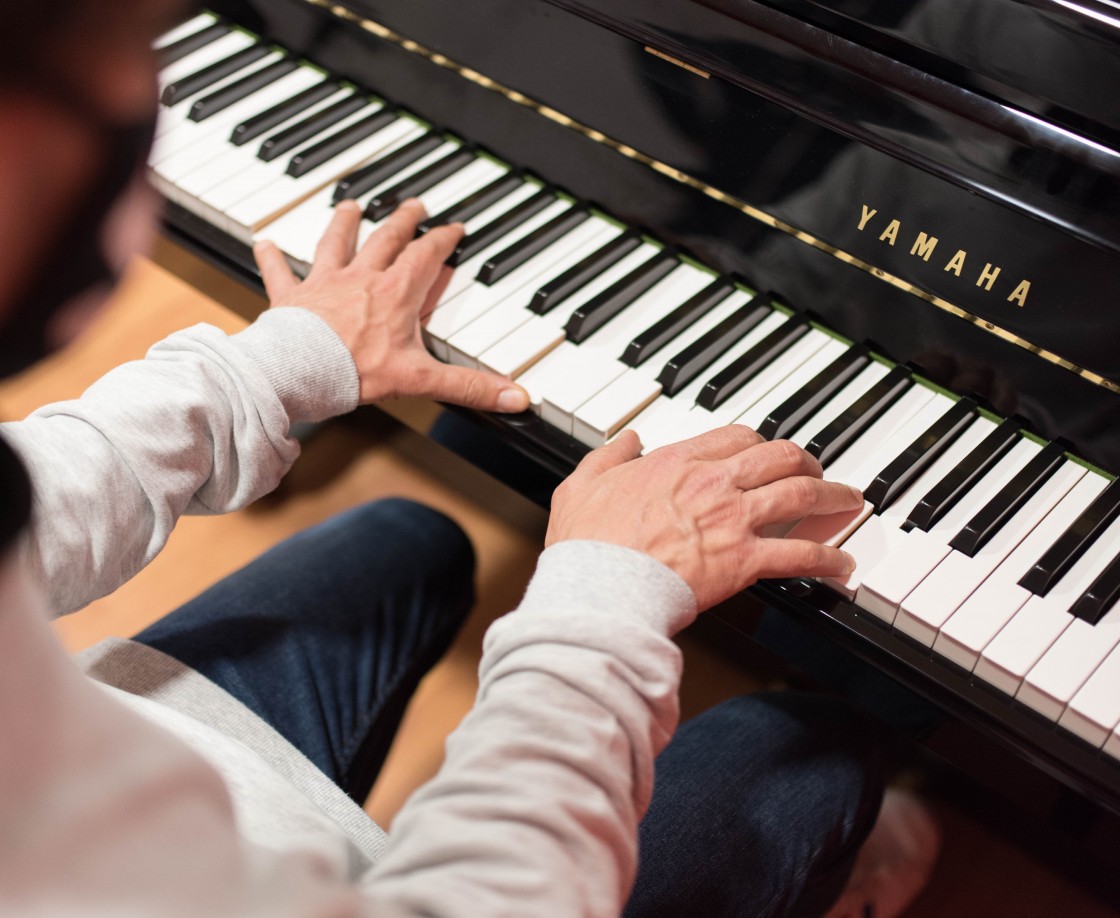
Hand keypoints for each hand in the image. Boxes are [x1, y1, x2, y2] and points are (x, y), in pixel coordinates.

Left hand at [253, 198, 529, 410]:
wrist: (300, 373)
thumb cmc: (355, 371)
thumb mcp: (422, 380)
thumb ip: (469, 387)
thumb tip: (514, 397)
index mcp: (396, 293)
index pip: (426, 255)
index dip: (443, 239)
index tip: (454, 228)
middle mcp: (361, 278)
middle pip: (387, 239)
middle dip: (403, 221)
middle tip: (413, 205)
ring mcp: (324, 284)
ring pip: (337, 243)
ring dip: (345, 223)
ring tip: (352, 207)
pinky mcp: (292, 297)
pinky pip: (280, 273)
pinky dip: (272, 258)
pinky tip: (264, 244)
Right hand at [546, 426, 861, 610]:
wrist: (601, 587)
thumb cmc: (588, 544)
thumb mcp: (582, 484)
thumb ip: (608, 456)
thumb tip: (626, 440)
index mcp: (678, 461)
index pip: (736, 436)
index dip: (759, 442)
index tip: (765, 451)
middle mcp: (714, 482)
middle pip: (780, 457)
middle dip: (806, 460)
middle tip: (816, 470)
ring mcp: (733, 520)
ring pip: (801, 495)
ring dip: (833, 496)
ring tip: (849, 501)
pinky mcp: (745, 561)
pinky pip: (800, 555)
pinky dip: (828, 558)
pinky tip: (842, 564)